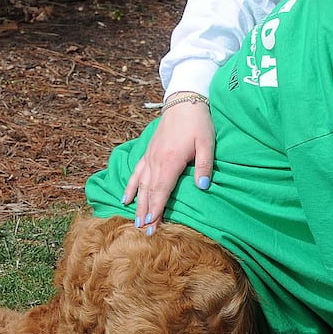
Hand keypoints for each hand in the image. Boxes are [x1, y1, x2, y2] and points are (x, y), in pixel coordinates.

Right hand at [120, 98, 215, 231]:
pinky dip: (131, 186)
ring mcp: (150, 156)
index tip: (152, 227)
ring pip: (141, 185)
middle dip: (146, 213)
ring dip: (138, 204)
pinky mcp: (148, 152)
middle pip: (149, 192)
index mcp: (170, 161)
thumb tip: (203, 187)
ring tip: (136, 221)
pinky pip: (136, 172)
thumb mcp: (207, 143)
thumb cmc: (198, 122)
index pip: (161, 191)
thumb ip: (205, 165)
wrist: (184, 101)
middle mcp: (156, 161)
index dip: (156, 210)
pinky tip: (126, 198)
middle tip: (144, 232)